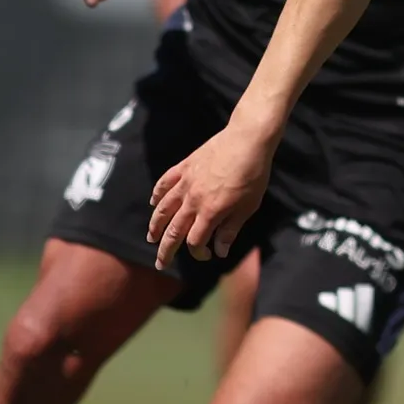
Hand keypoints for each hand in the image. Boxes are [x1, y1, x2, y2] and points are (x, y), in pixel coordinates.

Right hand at [147, 124, 274, 269]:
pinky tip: (153, 203)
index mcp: (210, 212)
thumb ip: (230, 230)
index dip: (198, 253)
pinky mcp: (184, 167)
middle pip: (173, 230)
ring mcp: (185, 182)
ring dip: (155, 226)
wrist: (247, 140)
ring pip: (163, 209)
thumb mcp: (248, 206)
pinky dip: (157, 195)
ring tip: (151, 237)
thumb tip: (219, 252)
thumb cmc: (253, 175)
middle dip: (166, 250)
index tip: (207, 255)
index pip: (195, 241)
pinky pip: (164, 183)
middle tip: (160, 263)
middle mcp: (193, 200)